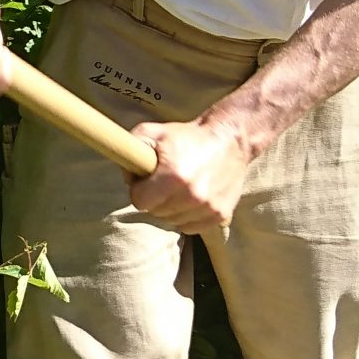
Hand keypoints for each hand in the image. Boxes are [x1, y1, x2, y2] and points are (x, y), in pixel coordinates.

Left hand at [126, 114, 259, 234]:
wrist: (230, 140)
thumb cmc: (187, 136)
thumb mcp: (152, 132)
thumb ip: (129, 149)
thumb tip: (127, 176)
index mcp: (174, 176)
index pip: (140, 202)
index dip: (139, 190)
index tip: (146, 180)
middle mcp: (193, 195)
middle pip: (156, 213)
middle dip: (155, 198)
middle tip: (164, 181)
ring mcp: (209, 207)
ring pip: (173, 221)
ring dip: (171, 208)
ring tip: (179, 188)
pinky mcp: (221, 215)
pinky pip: (191, 227)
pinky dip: (187, 216)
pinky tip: (191, 198)